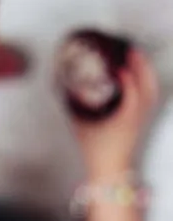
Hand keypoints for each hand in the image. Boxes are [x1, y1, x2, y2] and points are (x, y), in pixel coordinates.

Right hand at [72, 51, 157, 179]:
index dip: (128, 79)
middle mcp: (136, 117)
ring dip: (145, 73)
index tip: (119, 67)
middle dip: (142, 67)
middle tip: (132, 50)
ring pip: (151, 92)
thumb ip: (74, 107)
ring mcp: (141, 119)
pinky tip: (136, 77)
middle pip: (148, 88)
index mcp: (123, 120)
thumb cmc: (97, 151)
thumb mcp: (81, 127)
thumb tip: (68, 89)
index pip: (133, 96)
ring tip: (136, 58)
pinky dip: (144, 83)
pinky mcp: (140, 120)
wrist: (109, 170)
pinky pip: (148, 98)